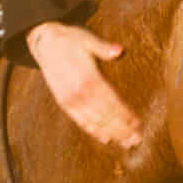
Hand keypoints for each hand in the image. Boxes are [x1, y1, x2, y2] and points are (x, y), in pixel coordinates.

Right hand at [25, 21, 142, 149]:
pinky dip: (93, 131)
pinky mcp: (64, 103)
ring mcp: (70, 100)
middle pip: (105, 116)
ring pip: (94, 122)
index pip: (111, 101)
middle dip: (122, 129)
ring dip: (111, 133)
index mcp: (88, 78)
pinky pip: (80, 121)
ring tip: (126, 143)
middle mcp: (79, 93)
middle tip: (136, 140)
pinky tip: (105, 138)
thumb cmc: (70, 39)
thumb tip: (119, 50)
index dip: (125, 114)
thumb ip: (103, 48)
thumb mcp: (87, 39)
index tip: (137, 123)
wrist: (44, 42)